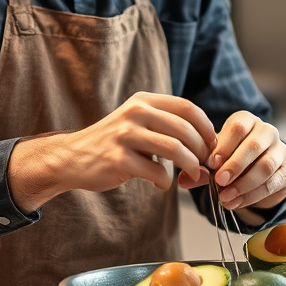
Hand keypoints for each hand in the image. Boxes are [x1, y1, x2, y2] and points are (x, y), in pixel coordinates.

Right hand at [6, 92, 215, 210]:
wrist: (72, 157)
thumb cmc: (114, 143)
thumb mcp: (137, 123)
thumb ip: (166, 127)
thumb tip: (206, 144)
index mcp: (143, 101)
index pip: (187, 108)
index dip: (206, 127)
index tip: (212, 144)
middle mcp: (135, 113)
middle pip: (185, 129)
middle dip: (202, 150)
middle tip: (205, 164)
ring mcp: (125, 135)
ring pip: (175, 149)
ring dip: (190, 166)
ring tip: (192, 175)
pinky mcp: (119, 159)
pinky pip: (157, 172)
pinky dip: (166, 182)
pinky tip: (162, 185)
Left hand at [208, 112, 285, 215]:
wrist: (259, 170)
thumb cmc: (233, 158)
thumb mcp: (216, 159)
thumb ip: (201, 167)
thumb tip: (183, 180)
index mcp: (247, 121)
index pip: (238, 127)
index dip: (225, 145)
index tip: (211, 163)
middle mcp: (267, 132)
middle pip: (254, 146)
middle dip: (235, 165)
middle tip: (219, 182)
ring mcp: (281, 151)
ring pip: (266, 166)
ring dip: (244, 184)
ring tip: (225, 198)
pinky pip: (273, 183)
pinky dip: (253, 195)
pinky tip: (237, 202)